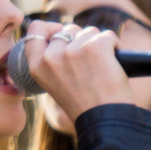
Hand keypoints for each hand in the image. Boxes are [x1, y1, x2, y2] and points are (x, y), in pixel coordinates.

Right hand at [17, 20, 134, 120]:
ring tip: (101, 68)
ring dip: (99, 44)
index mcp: (37, 66)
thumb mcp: (55, 83)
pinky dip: (115, 45)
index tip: (62, 34)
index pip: (35, 30)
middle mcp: (51, 56)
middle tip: (90, 63)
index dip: (51, 28)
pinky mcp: (95, 47)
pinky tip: (114, 63)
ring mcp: (73, 50)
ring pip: (90, 32)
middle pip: (69, 29)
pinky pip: (108, 35)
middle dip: (82, 39)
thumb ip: (53, 59)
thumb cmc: (84, 105)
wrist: (104, 121)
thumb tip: (62, 33)